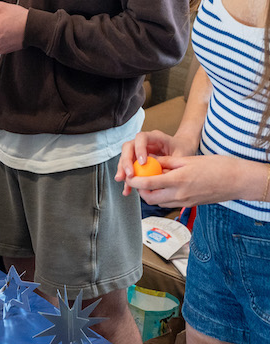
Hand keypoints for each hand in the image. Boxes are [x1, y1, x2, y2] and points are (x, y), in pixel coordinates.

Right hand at [115, 129, 197, 194]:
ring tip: (123, 181)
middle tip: (129, 174)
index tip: (142, 163)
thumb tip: (162, 176)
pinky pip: (129, 167)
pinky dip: (127, 178)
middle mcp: (144, 142)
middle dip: (126, 161)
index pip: (141, 137)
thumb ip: (172, 164)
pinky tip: (127, 188)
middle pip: (128, 147)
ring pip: (125, 157)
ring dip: (122, 169)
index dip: (139, 149)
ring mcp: (139, 150)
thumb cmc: (182, 149)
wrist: (182, 148)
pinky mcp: (137, 160)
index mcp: (155, 137)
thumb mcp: (181, 155)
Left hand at [124, 154, 250, 207]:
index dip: (134, 181)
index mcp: (178, 180)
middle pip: (150, 198)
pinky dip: (162, 197)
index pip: (148, 184)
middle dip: (140, 191)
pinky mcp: (190, 205)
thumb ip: (167, 161)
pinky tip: (163, 186)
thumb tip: (151, 161)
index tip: (127, 176)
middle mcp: (180, 194)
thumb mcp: (187, 159)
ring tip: (149, 182)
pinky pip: (170, 204)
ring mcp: (185, 202)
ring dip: (150, 195)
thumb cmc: (215, 166)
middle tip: (137, 180)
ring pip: (159, 203)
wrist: (236, 181)